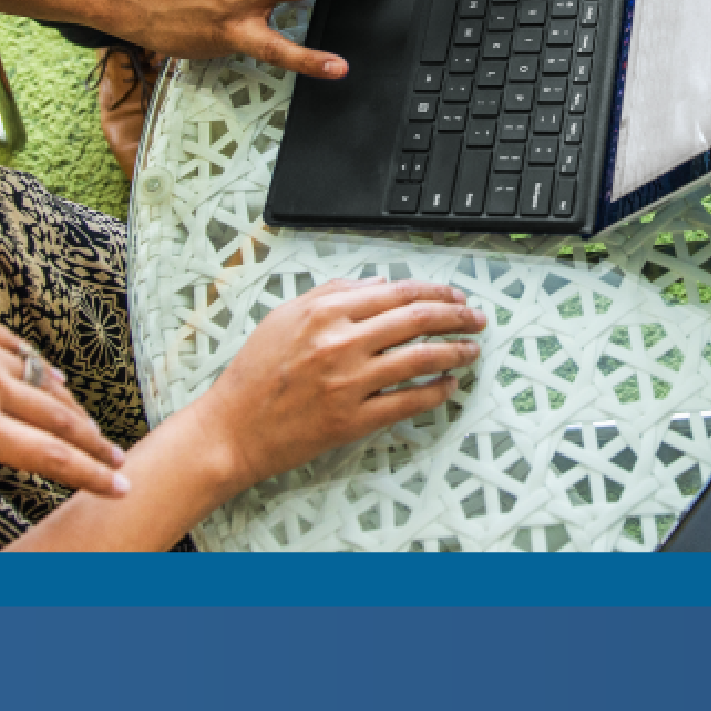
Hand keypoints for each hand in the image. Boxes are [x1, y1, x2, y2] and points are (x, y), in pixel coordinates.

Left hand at [0, 254, 131, 532]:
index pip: (48, 457)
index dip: (90, 476)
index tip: (119, 487)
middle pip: (61, 421)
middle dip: (96, 445)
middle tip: (120, 462)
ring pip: (47, 384)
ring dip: (76, 411)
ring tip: (94, 430)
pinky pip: (22, 351)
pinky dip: (45, 371)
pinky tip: (55, 379)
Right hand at [184, 278, 485, 485]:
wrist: (233, 428)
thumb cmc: (255, 373)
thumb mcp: (284, 318)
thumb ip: (332, 293)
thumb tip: (380, 282)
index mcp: (323, 313)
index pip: (396, 293)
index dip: (435, 293)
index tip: (456, 298)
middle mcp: (339, 344)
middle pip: (416, 321)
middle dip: (457, 318)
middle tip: (477, 320)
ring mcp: (349, 383)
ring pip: (421, 360)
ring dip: (455, 352)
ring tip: (472, 351)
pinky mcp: (354, 420)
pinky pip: (409, 402)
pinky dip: (437, 392)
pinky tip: (450, 385)